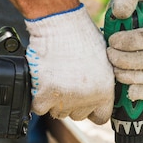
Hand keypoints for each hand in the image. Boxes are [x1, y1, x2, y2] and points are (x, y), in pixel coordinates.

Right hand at [25, 4, 113, 123]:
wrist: (61, 24)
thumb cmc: (82, 36)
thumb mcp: (104, 61)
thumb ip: (102, 82)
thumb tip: (97, 92)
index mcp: (105, 91)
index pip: (101, 117)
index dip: (92, 110)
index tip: (86, 103)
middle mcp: (87, 98)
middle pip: (77, 115)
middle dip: (72, 103)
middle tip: (67, 83)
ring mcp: (65, 98)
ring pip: (57, 112)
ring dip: (54, 100)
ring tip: (55, 79)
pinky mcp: (45, 95)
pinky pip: (39, 108)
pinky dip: (37, 98)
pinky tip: (42, 82)